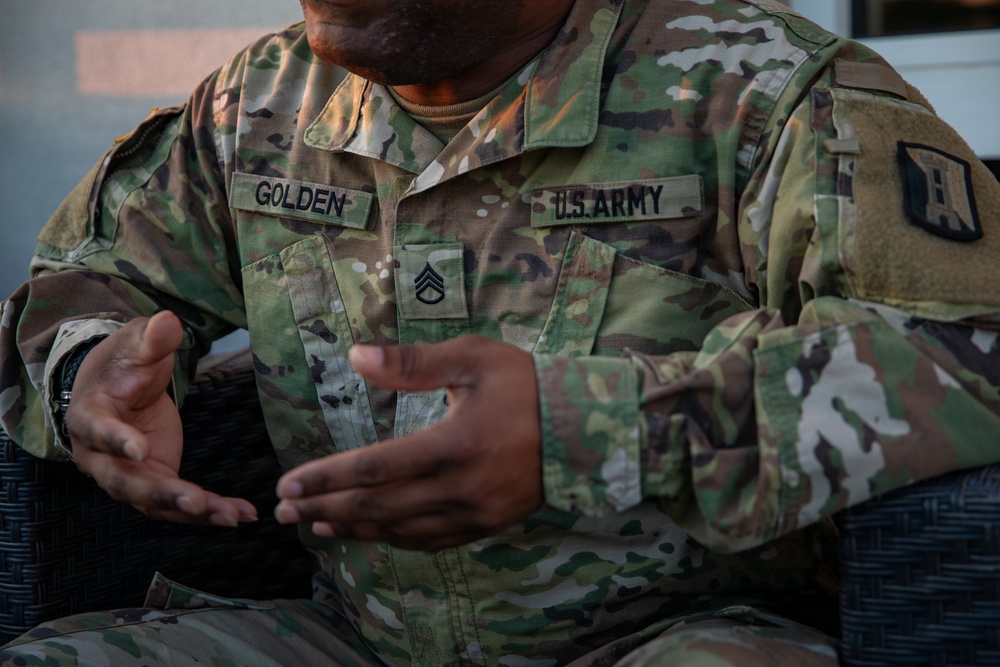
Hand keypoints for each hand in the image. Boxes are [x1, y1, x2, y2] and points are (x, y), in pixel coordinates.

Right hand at [67, 311, 256, 525]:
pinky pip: (179, 504)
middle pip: (125, 482)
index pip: (98, 431)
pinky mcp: (155, 482)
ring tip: (232, 516)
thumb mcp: (135, 345)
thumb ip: (151, 339)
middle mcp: (102, 456)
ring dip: (193, 511)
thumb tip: (167, 322)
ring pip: (155, 502)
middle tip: (195, 502)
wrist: (117, 387)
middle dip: (161, 494)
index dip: (116, 441)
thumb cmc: (123, 364)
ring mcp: (128, 475)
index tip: (139, 450)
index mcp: (88, 416)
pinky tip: (242, 514)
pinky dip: (209, 511)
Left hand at [275, 335, 542, 550]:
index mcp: (452, 444)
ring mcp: (473, 514)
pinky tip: (370, 534)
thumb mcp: (472, 359)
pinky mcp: (485, 526)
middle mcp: (459, 488)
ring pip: (399, 531)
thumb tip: (356, 356)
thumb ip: (412, 361)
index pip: (373, 468)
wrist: (584, 428)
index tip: (288, 484)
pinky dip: (392, 539)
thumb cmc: (524, 385)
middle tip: (285, 513)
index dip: (325, 478)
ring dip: (352, 529)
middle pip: (377, 507)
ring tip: (316, 525)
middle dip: (325, 508)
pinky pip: (429, 541)